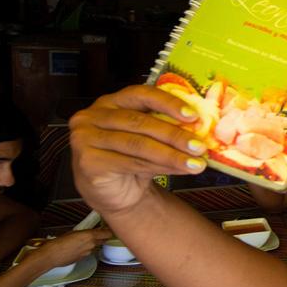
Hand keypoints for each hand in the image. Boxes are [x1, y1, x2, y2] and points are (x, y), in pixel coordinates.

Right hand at [33, 229, 112, 267]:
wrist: (51, 256)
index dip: (108, 231)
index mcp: (90, 236)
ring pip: (95, 246)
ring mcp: (88, 253)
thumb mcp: (73, 232)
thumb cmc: (59, 242)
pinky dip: (86, 249)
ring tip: (83, 241)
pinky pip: (88, 252)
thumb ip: (84, 232)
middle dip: (102, 237)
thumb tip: (89, 232)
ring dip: (93, 243)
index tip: (107, 228)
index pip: (107, 233)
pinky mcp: (83, 259)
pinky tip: (77, 248)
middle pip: (104, 240)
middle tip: (98, 232)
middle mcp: (92, 245)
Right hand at [69, 85, 207, 214]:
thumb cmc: (131, 159)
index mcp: (111, 101)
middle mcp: (94, 116)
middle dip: (174, 135)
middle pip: (140, 122)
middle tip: (199, 146)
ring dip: (171, 155)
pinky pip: (131, 163)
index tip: (193, 116)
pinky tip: (178, 170)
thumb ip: (165, 128)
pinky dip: (160, 167)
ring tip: (195, 163)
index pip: (141, 94)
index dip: (168, 103)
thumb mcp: (148, 138)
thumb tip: (200, 128)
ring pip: (137, 145)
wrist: (113, 192)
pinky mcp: (88, 161)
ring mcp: (86, 138)